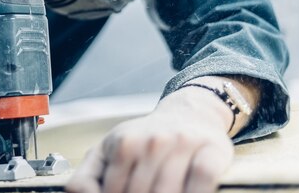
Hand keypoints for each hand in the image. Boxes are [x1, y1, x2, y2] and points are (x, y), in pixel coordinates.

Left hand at [66, 87, 234, 192]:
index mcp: (123, 144)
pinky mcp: (211, 150)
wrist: (189, 114)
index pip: (112, 192)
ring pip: (168, 192)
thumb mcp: (109, 151)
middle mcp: (152, 141)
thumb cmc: (144, 141)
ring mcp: (182, 145)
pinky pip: (201, 181)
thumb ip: (87, 178)